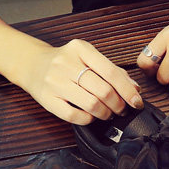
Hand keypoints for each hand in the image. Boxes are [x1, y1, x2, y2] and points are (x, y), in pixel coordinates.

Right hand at [22, 39, 143, 124]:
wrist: (32, 63)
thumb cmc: (67, 62)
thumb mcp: (88, 58)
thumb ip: (113, 71)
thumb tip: (135, 89)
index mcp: (80, 49)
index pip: (111, 72)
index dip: (128, 91)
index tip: (137, 102)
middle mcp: (65, 63)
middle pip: (103, 90)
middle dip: (119, 104)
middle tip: (122, 109)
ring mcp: (54, 81)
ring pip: (91, 104)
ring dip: (106, 113)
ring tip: (109, 113)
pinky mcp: (46, 99)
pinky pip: (74, 116)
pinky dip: (88, 119)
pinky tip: (91, 116)